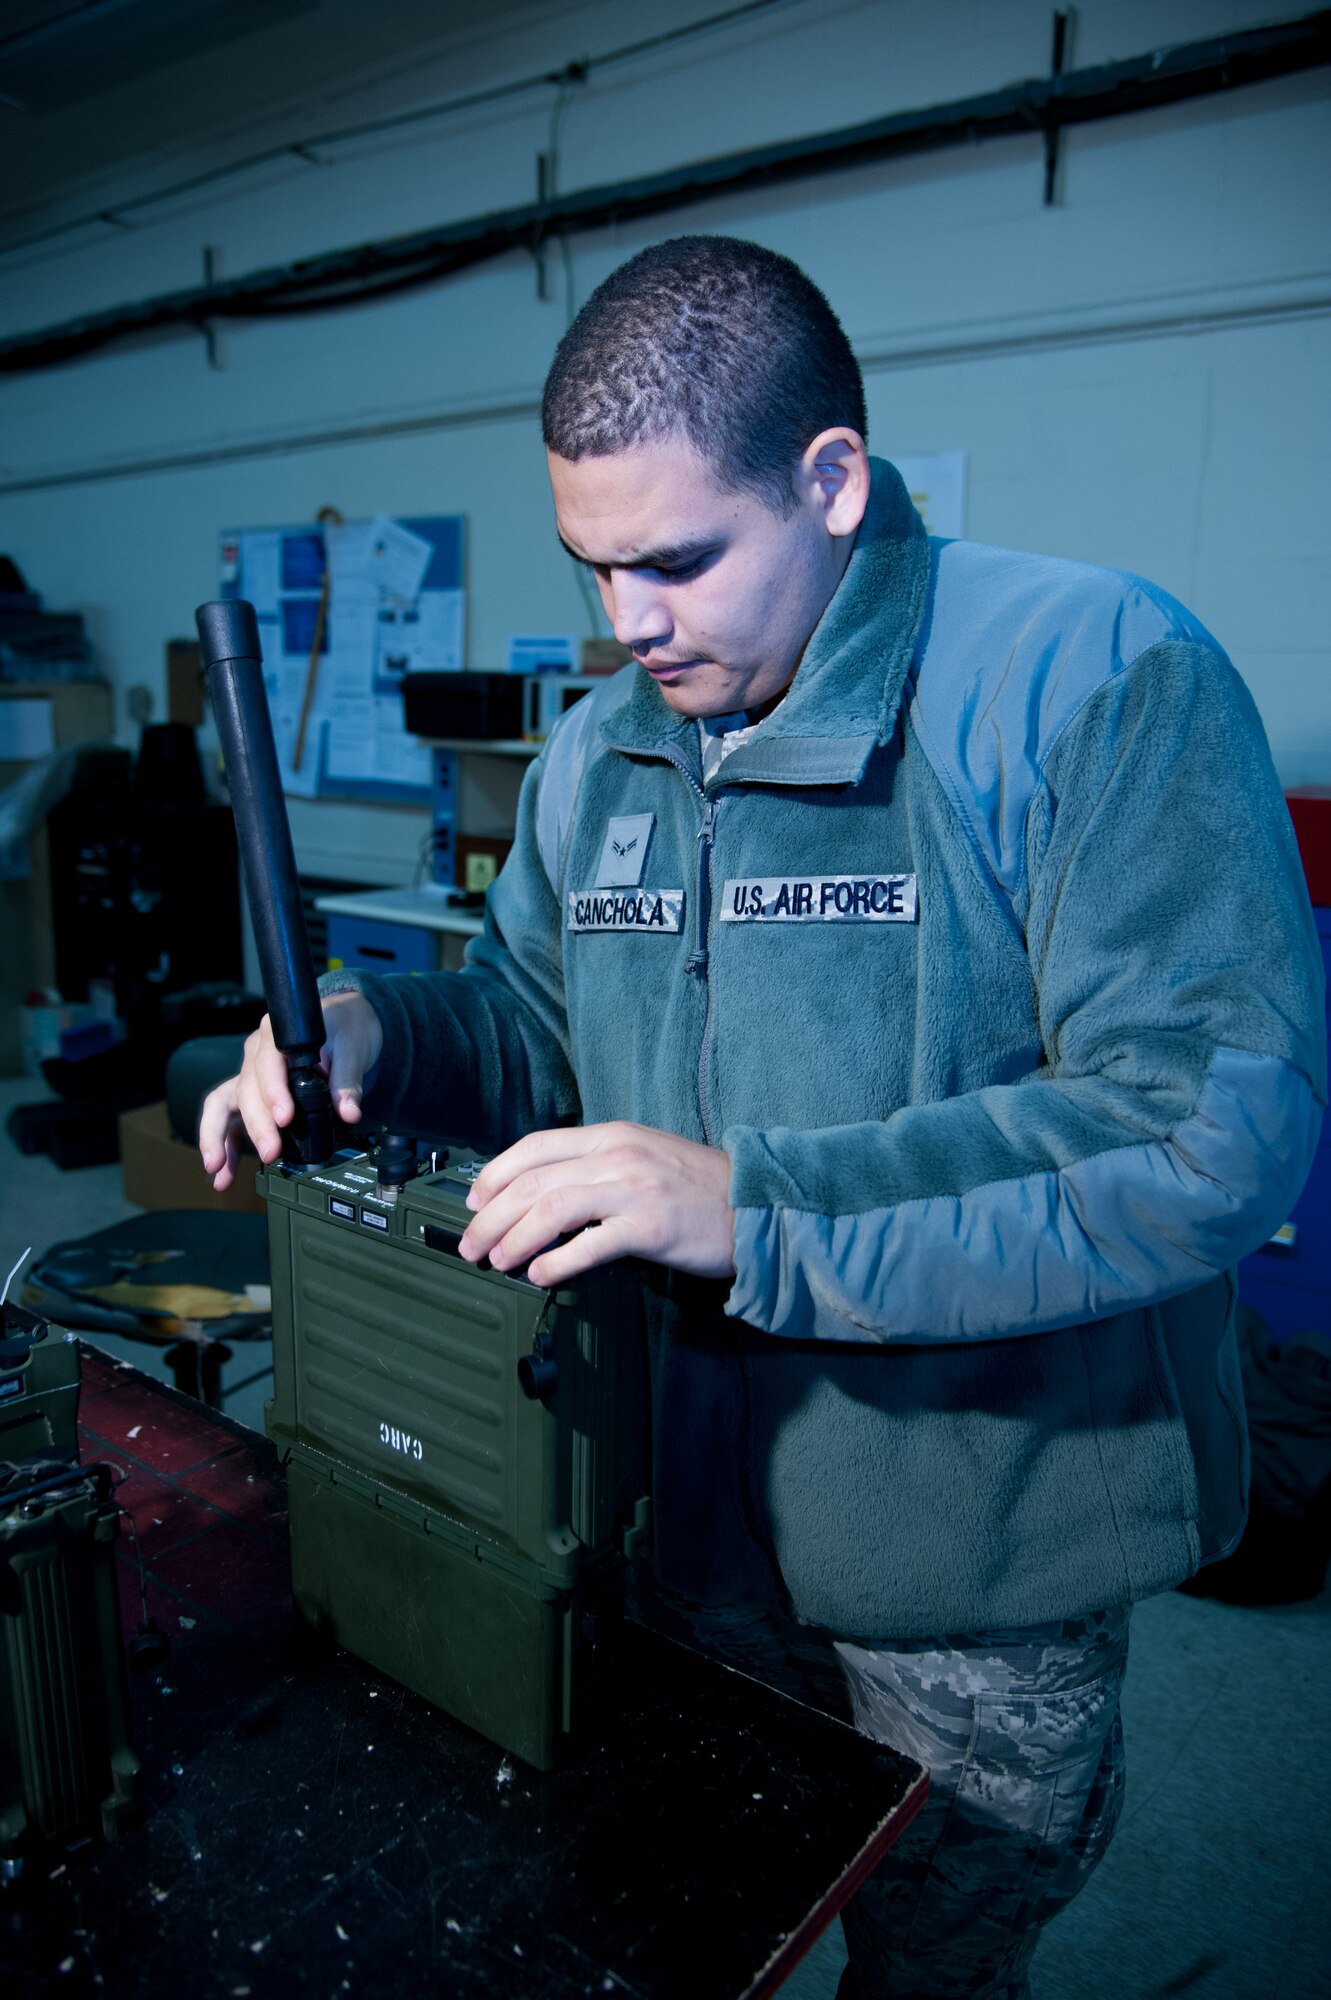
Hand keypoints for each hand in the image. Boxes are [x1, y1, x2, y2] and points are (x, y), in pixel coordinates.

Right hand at [197, 990, 382, 1190]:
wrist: (344, 1024)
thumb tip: (348, 1111)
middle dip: (255, 1124)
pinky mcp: (253, 1095)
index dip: (273, 1091)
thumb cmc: (345, 1027)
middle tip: (270, 1151)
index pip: (267, 1063)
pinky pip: (230, 1119)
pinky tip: (223, 1172)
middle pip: (245, 1089)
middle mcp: (257, 1054)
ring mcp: (251, 1075)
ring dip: (218, 1138)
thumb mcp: (353, 1047)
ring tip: (217, 1169)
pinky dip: (224, 1146)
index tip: (285, 1118)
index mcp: (277, 1034)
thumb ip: (348, 1080)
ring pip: (224, 1104)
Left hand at [458, 1121, 735, 1288]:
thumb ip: (595, 1168)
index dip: (495, 1174)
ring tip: (497, 1261)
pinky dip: (558, 1261)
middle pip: (533, 1181)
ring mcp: (634, 1189)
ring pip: (552, 1208)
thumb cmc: (698, 1188)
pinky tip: (540, 1274)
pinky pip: (591, 1244)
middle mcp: (617, 1155)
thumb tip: (539, 1198)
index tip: (474, 1202)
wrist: (755, 1206)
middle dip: (491, 1215)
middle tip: (471, 1245)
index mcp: (611, 1135)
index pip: (535, 1146)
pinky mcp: (651, 1227)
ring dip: (514, 1238)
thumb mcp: (641, 1157)